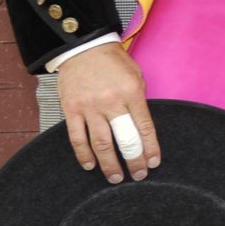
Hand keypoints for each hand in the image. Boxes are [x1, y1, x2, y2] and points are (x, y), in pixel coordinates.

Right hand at [58, 43, 159, 182]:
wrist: (83, 48)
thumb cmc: (114, 62)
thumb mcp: (136, 76)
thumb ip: (138, 101)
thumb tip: (140, 127)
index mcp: (132, 93)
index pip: (144, 127)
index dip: (150, 148)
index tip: (153, 163)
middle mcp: (111, 102)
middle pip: (124, 139)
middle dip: (133, 160)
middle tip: (138, 175)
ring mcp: (89, 107)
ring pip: (100, 144)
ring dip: (109, 164)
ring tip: (116, 178)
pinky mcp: (71, 110)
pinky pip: (77, 138)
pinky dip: (83, 155)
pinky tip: (90, 166)